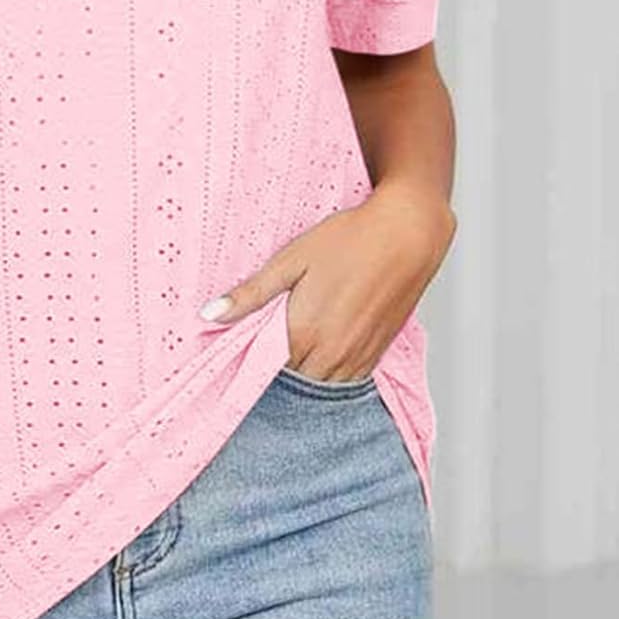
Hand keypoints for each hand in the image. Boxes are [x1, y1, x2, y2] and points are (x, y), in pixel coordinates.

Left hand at [197, 181, 456, 381]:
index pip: (262, 367)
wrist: (408, 233)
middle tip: (265, 342)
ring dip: (302, 372)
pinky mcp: (376, 354)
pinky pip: (345, 380)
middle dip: (274, 367)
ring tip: (294, 344)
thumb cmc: (350, 239)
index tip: (240, 348)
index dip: (249, 359)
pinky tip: (321, 347)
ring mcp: (356, 357)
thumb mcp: (291, 260)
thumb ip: (251, 294)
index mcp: (303, 332)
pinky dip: (328, 371)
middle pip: (289, 380)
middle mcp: (330, 353)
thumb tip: (210, 315)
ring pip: (317, 385)